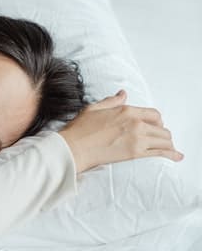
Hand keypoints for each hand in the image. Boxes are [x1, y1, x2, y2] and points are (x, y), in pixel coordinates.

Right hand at [59, 90, 183, 172]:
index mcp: (126, 110)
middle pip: (161, 128)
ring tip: (170, 149)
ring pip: (164, 140)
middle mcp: (136, 122)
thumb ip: (111, 101)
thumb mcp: (94, 108)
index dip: (158, 121)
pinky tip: (177, 157)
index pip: (154, 114)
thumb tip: (122, 94)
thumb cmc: (79, 130)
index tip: (156, 127)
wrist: (74, 148)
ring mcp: (137, 138)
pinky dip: (171, 154)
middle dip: (162, 134)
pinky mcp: (135, 153)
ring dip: (168, 144)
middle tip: (161, 140)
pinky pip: (160, 152)